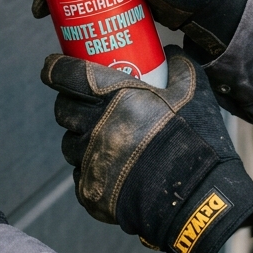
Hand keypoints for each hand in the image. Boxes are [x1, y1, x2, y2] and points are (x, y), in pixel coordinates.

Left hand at [44, 46, 252, 252]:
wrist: (200, 199)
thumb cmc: (197, 142)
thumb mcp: (194, 92)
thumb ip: (178, 67)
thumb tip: (170, 53)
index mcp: (115, 98)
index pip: (66, 75)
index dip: (55, 68)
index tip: (53, 66)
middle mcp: (96, 128)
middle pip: (63, 109)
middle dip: (69, 102)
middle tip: (84, 103)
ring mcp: (90, 161)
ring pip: (69, 142)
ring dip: (80, 137)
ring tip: (103, 138)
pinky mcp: (91, 191)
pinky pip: (80, 174)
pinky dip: (91, 169)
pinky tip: (111, 168)